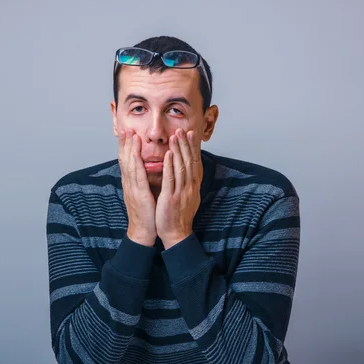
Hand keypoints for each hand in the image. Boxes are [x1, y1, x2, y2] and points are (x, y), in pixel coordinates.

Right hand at [118, 129, 156, 245]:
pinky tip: (138, 152)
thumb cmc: (146, 213)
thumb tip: (146, 170)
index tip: (127, 133)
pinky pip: (137, 175)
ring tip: (130, 134)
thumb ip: (143, 181)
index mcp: (131, 183)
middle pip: (125, 159)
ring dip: (129, 148)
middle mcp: (129, 183)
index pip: (127, 161)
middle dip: (125, 143)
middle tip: (125, 128)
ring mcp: (132, 188)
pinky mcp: (138, 193)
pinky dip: (137, 162)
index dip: (126, 147)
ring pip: (129, 164)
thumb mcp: (143, 194)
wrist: (143, 231)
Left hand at [156, 128, 202, 248]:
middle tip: (183, 130)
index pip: (195, 163)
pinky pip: (171, 179)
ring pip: (181, 167)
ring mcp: (181, 192)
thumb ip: (188, 183)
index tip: (191, 135)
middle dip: (186, 145)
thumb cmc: (179, 215)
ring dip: (178, 150)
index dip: (193, 148)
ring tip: (176, 136)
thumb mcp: (188, 197)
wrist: (176, 234)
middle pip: (190, 162)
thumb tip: (190, 171)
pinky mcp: (171, 198)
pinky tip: (168, 155)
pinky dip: (170, 166)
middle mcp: (190, 187)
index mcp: (193, 186)